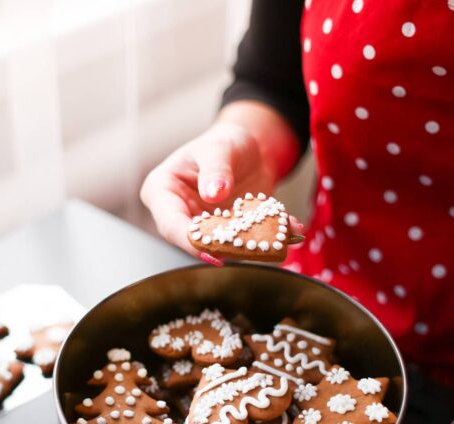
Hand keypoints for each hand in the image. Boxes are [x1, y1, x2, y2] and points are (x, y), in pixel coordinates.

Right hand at [140, 104, 304, 263]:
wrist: (250, 147)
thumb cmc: (224, 142)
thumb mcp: (219, 148)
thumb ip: (216, 169)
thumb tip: (214, 193)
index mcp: (163, 191)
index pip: (170, 223)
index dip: (189, 240)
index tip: (211, 250)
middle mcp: (180, 213)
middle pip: (194, 240)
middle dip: (222, 249)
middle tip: (249, 251)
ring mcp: (204, 226)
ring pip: (222, 246)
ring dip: (249, 246)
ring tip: (276, 241)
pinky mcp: (228, 234)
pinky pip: (245, 241)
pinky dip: (268, 238)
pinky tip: (290, 229)